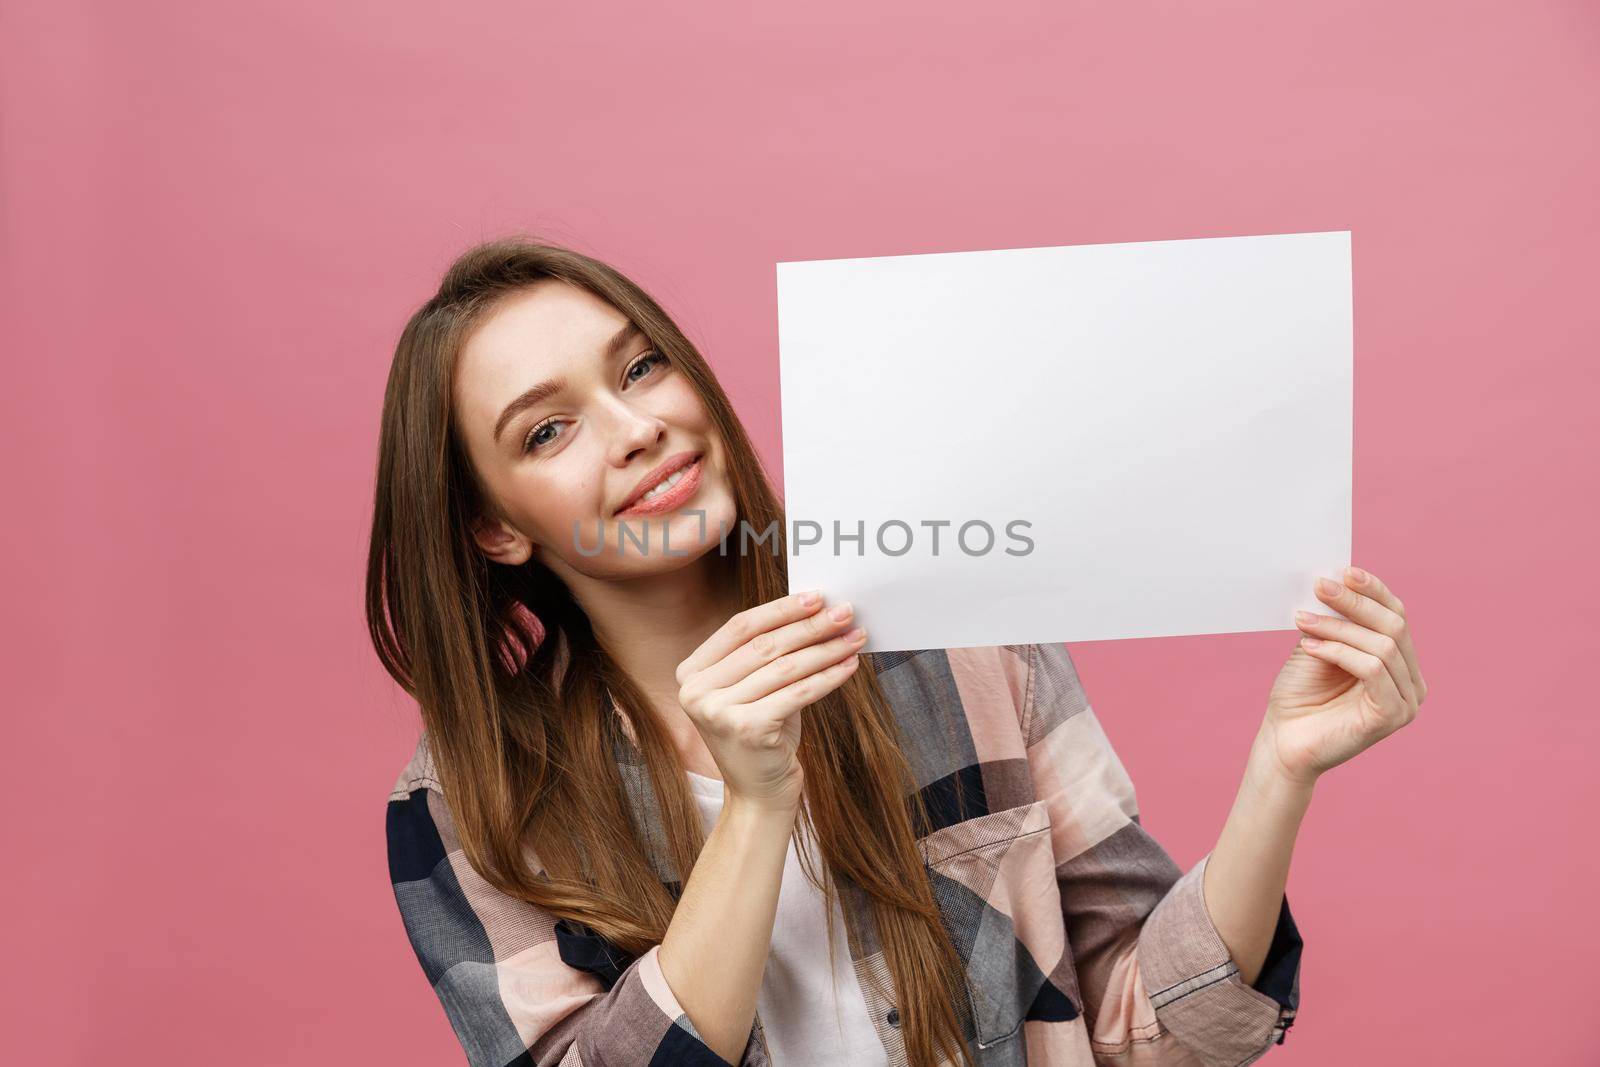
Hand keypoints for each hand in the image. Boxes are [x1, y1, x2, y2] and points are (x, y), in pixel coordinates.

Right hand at [674, 591, 866, 811]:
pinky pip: (798, 693)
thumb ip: (767, 654)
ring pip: (784, 667)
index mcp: (690, 673)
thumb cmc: (762, 734)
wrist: (758, 795)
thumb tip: (814, 610)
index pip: (739, 628)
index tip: (816, 596)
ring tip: (855, 637)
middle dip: (810, 625)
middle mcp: (695, 691)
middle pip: (764, 645)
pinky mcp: (746, 729)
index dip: (780, 609)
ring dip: (826, 649)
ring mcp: (718, 711)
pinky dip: (828, 677)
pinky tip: (849, 666)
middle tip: (845, 612)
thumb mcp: (753, 690)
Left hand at [1258, 566, 1428, 786]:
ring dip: (1338, 627)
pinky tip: (1309, 646)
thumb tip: (1336, 579)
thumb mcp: (1319, 646)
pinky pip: (1373, 669)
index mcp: (1400, 663)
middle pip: (1394, 626)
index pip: (1397, 616)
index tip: (1344, 571)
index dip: (1374, 591)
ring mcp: (1407, 702)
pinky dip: (1339, 651)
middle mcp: (1412, 681)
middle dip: (1355, 602)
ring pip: (1382, 645)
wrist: (1283, 742)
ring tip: (1302, 620)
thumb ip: (1335, 620)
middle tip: (1319, 586)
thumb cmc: (1299, 696)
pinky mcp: (1392, 716)